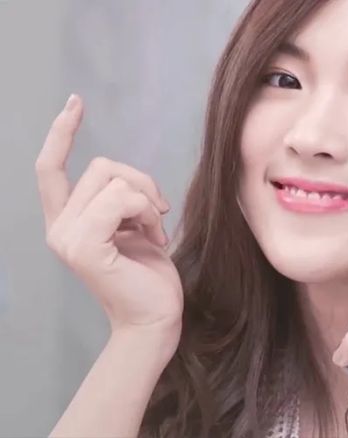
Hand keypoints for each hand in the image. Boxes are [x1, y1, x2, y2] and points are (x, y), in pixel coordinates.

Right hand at [35, 94, 183, 341]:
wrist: (155, 317)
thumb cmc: (149, 275)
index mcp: (68, 221)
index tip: (75, 102)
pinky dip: (147, 212)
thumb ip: (121, 200)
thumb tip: (129, 181)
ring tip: (154, 230)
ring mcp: (68, 238)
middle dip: (142, 182)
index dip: (62, 133)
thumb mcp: (134, 226)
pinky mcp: (84, 248)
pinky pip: (121, 200)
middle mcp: (59, 228)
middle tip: (157, 214)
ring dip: (148, 201)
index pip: (51, 169)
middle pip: (102, 167)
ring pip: (115, 181)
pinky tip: (154, 238)